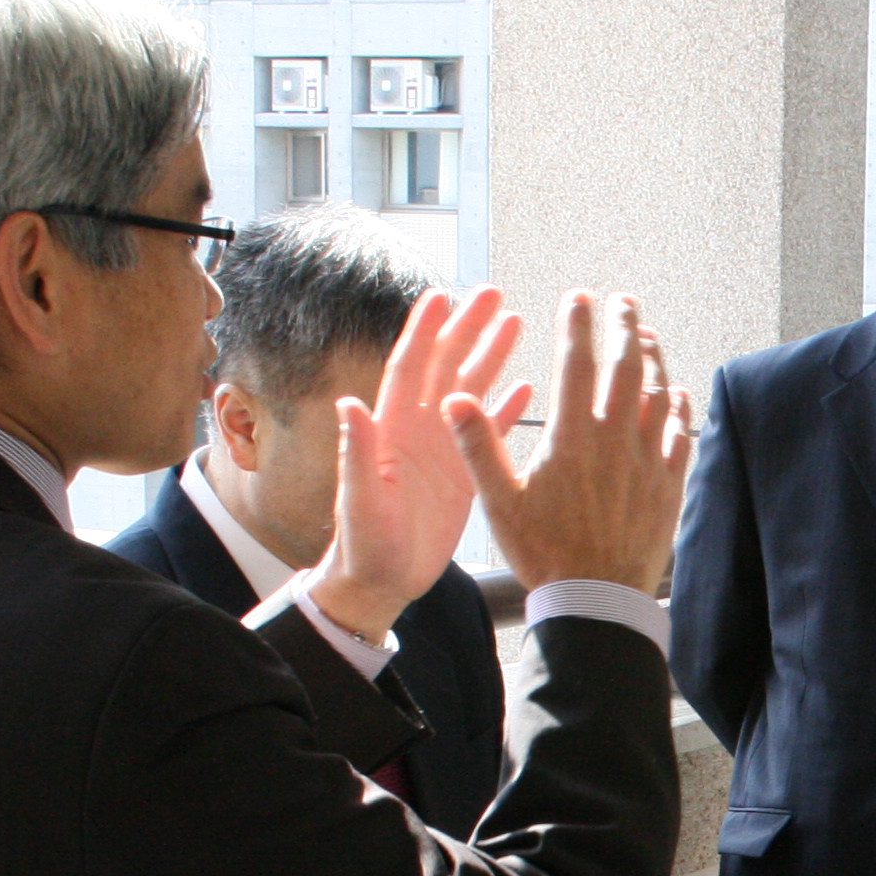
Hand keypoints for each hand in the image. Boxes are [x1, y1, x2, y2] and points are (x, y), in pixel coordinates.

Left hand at [306, 288, 532, 642]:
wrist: (379, 581)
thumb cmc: (364, 546)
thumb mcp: (360, 501)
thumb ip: (357, 453)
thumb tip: (349, 404)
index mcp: (391, 430)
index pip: (409, 367)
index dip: (424, 332)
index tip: (440, 296)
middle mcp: (416, 430)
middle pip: (444, 365)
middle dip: (466, 328)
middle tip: (491, 294)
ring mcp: (440, 449)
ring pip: (468, 390)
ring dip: (489, 356)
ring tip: (514, 322)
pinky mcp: (461, 473)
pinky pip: (486, 432)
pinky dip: (504, 409)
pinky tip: (526, 388)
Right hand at [460, 292, 693, 594]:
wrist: (597, 601)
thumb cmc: (543, 554)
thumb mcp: (499, 502)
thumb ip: (478, 446)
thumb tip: (453, 398)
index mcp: (572, 438)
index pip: (577, 364)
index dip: (578, 325)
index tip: (578, 297)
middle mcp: (615, 441)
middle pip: (627, 368)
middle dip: (625, 327)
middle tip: (624, 301)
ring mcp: (648, 462)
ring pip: (659, 395)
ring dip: (655, 359)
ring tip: (648, 336)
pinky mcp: (669, 485)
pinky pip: (681, 435)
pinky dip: (680, 407)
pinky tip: (678, 392)